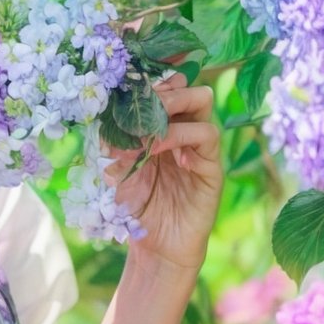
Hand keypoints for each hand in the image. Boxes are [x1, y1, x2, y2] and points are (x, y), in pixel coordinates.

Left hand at [100, 71, 221, 276]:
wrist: (155, 245)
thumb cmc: (134, 204)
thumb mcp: (114, 166)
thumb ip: (113, 139)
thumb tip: (111, 114)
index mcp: (160, 123)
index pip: (163, 84)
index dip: (149, 78)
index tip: (126, 85)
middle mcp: (182, 127)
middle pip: (185, 83)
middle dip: (161, 88)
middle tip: (140, 107)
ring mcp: (199, 144)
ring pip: (202, 100)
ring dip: (172, 106)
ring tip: (149, 129)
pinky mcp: (212, 165)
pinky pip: (207, 136)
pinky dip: (182, 136)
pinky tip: (161, 150)